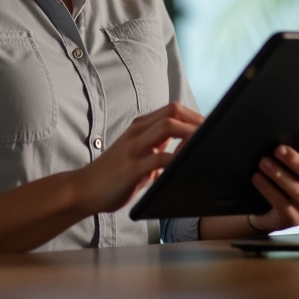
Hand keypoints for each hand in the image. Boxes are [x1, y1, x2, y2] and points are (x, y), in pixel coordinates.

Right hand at [72, 102, 203, 214]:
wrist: (84, 188)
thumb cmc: (113, 174)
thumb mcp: (138, 153)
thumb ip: (157, 145)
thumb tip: (183, 143)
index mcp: (140, 127)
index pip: (172, 110)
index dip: (194, 116)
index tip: (211, 127)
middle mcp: (138, 132)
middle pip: (173, 112)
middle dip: (197, 121)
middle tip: (214, 134)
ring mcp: (134, 148)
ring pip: (168, 127)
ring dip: (191, 134)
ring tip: (206, 144)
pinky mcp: (132, 167)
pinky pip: (160, 157)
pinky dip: (176, 158)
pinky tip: (186, 165)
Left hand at [247, 137, 298, 233]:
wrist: (272, 208)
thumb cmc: (287, 179)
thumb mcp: (295, 166)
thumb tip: (287, 136)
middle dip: (296, 161)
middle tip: (279, 149)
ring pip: (297, 190)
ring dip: (279, 174)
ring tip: (264, 162)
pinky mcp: (293, 218)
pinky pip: (281, 203)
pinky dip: (268, 189)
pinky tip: (258, 178)